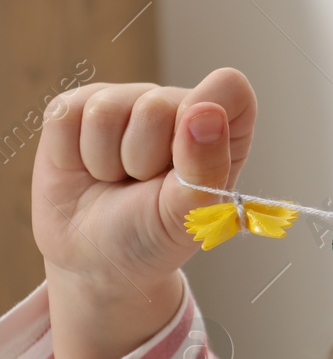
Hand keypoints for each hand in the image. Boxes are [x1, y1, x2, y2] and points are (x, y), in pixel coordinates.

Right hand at [32, 67, 255, 358]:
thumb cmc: (156, 240)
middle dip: (150, 161)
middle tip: (146, 191)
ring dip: (112, 164)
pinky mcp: (81, 109)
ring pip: (117, 108)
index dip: (206, 134)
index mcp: (228, 124)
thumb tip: (208, 104)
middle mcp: (183, 104)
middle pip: (166, 104)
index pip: (231, 93)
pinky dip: (76, 156)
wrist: (99, 264)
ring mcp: (131, 102)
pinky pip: (75, 114)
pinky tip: (88, 174)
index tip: (188, 179)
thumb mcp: (190, 214)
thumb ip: (206, 162)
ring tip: (119, 187)